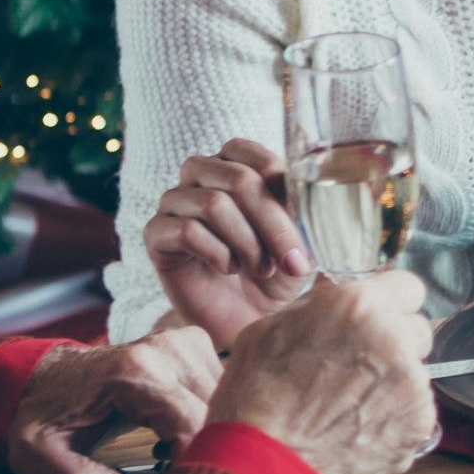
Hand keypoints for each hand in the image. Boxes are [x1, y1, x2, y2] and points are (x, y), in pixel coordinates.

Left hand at [7, 328, 221, 473]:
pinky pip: (223, 385)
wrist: (36, 374)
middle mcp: (166, 350)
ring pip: (227, 398)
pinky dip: (210, 413)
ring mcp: (182, 343)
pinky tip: (179, 430)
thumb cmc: (39, 415)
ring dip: (211, 431)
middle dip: (207, 450)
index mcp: (134, 374)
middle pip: (218, 411)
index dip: (194, 463)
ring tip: (172, 453)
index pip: (194, 425)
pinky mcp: (190, 344)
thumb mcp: (37, 457)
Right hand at [141, 139, 315, 347]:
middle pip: (237, 179)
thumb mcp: (302, 237)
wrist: (247, 318)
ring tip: (260, 267)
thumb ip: (305, 205)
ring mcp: (174, 201)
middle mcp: (200, 174)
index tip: (303, 230)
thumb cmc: (276, 271)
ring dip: (247, 242)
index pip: (255, 155)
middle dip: (271, 224)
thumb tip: (317, 176)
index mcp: (236, 163)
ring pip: (213, 204)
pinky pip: (186, 230)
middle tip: (289, 261)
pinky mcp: (156, 233)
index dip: (283, 191)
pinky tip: (228, 269)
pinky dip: (218, 254)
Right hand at [203, 268, 437, 473]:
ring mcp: (413, 386)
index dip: (388, 305)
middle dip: (394, 344)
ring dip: (392, 384)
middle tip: (355, 369)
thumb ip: (319, 308)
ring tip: (347, 409)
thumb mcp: (269, 330)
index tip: (376, 320)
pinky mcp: (419, 426)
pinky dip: (393, 420)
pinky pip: (414, 412)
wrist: (262, 472)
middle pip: (416, 330)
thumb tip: (338, 301)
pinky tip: (356, 431)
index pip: (407, 287)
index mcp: (360, 306)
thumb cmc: (254, 403)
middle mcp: (395, 340)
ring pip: (415, 374)